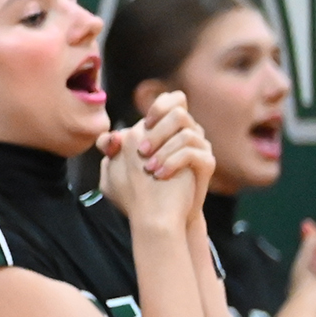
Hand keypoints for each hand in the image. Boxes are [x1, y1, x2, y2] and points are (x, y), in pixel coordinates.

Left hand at [100, 91, 211, 228]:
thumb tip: (108, 138)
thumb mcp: (117, 170)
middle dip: (157, 132)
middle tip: (141, 152)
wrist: (161, 217)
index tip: (144, 125)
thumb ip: (111, 150)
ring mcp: (199, 148)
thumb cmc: (140, 190)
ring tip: (150, 169)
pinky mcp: (206, 163)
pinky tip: (160, 175)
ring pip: (188, 132)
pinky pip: (194, 153)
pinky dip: (174, 162)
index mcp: (168, 129)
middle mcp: (186, 134)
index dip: (159, 107)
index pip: (174, 100)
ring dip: (165, 150)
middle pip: (179, 113)